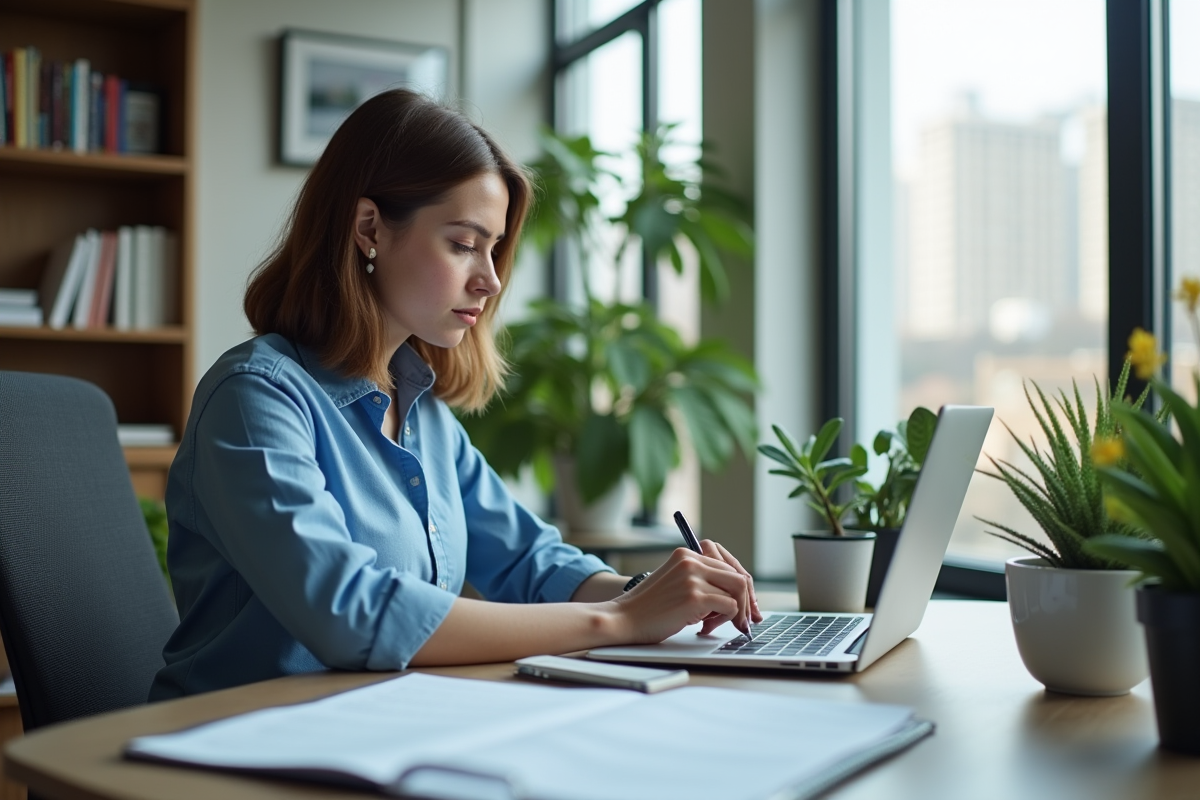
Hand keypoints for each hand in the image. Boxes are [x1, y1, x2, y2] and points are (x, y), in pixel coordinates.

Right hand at [608, 547, 750, 643]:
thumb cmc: (648, 608)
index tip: (746, 605)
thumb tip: (737, 594)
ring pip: (737, 591)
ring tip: (712, 623)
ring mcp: (693, 577)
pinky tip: (704, 627)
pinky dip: (726, 619)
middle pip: (738, 576)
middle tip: (743, 621)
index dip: (741, 587)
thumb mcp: (676, 583)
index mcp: (686, 554)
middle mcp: (691, 560)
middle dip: (745, 601)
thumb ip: (700, 580)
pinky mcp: (695, 596)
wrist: (624, 618)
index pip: (728, 565)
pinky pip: (730, 606)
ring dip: (733, 611)